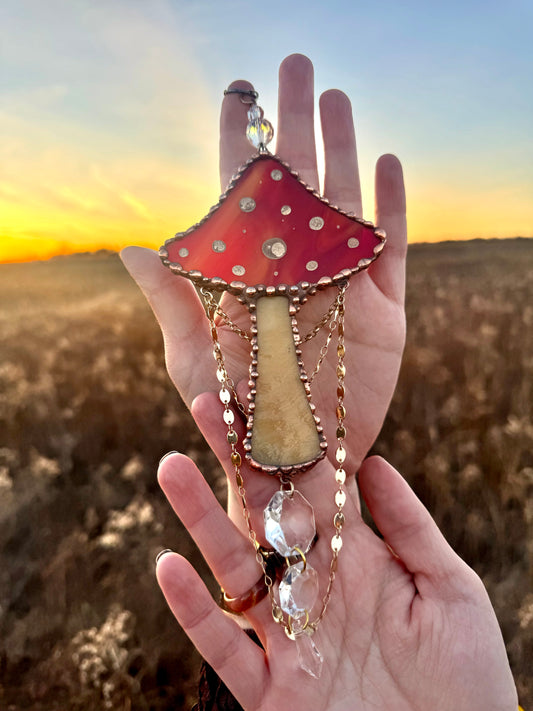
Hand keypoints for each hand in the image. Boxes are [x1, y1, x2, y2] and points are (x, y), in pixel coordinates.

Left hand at [121, 53, 406, 472]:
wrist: (292, 460)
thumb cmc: (232, 418)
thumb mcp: (194, 360)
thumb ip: (172, 301)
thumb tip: (132, 247)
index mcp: (249, 276)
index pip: (241, 196)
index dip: (239, 145)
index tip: (237, 94)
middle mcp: (296, 269)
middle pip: (296, 183)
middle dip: (292, 124)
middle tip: (294, 65)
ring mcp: (341, 285)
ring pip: (342, 203)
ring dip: (340, 148)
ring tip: (336, 97)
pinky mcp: (383, 309)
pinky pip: (388, 247)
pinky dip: (388, 206)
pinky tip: (385, 162)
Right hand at [155, 423, 517, 710]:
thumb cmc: (467, 678)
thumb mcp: (448, 588)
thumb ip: (408, 526)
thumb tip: (372, 461)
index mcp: (354, 558)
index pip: (310, 488)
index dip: (287, 444)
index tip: (266, 397)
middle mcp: (312, 587)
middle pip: (263, 513)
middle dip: (234, 460)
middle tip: (208, 405)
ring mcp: (288, 636)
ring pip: (234, 568)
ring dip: (201, 520)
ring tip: (171, 467)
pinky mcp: (271, 691)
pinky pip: (225, 647)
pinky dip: (195, 610)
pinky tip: (167, 566)